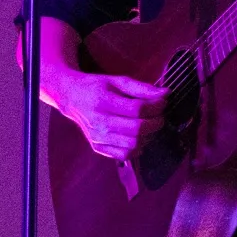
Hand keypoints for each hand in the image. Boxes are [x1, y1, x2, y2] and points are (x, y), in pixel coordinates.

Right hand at [47, 67, 164, 161]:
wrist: (71, 98)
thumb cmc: (96, 88)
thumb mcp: (116, 81)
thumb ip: (141, 88)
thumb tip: (165, 94)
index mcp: (102, 101)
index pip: (136, 109)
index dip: (155, 106)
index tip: (163, 102)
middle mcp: (98, 122)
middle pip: (136, 129)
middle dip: (155, 123)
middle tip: (159, 116)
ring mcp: (97, 137)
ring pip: (132, 144)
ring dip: (148, 136)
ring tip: (149, 125)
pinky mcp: (97, 147)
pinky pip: (124, 155)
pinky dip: (136, 148)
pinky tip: (137, 136)